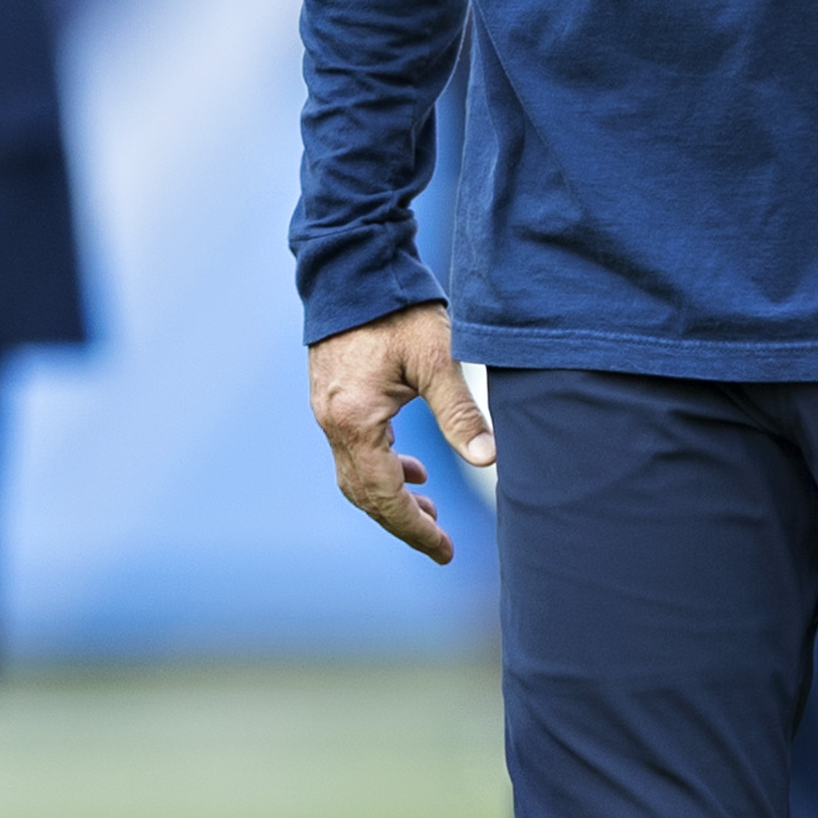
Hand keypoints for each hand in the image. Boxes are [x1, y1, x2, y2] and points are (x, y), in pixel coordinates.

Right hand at [310, 302, 490, 565]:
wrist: (353, 266)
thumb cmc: (396, 307)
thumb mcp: (437, 358)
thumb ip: (461, 412)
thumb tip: (489, 461)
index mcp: (356, 420)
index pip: (384, 495)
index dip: (415, 528)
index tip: (443, 551)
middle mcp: (333, 422)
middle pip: (364, 494)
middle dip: (402, 522)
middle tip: (440, 543)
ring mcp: (327, 410)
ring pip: (356, 474)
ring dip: (392, 497)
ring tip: (429, 509)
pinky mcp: (332, 397)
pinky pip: (353, 450)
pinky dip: (382, 468)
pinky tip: (412, 468)